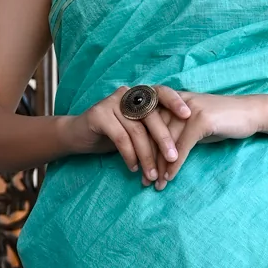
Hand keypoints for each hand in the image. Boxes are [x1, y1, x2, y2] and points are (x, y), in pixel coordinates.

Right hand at [68, 85, 190, 184]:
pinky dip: (129, 155)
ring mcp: (111, 102)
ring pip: (137, 131)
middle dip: (164, 140)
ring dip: (146, 156)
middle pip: (151, 116)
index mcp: (139, 95)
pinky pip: (121, 138)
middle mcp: (126, 94)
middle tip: (173, 159)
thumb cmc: (113, 134)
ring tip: (152, 174)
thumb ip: (154, 131)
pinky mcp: (98, 114)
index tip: (189, 116)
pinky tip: (133, 169)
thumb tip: (183, 144)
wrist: (78, 136)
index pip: (161, 93)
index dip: (175, 102)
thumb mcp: (137, 131)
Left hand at [152, 91, 267, 186]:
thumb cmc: (221, 120)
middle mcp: (174, 101)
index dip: (141, 148)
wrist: (250, 113)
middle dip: (147, 160)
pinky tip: (170, 177)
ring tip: (156, 184)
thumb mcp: (192, 123)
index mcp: (168, 99)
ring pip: (166, 142)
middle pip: (153, 134)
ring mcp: (187, 109)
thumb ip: (174, 131)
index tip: (138, 169)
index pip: (147, 125)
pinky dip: (174, 164)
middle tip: (143, 181)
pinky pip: (182, 147)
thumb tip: (157, 152)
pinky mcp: (200, 119)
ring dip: (159, 166)